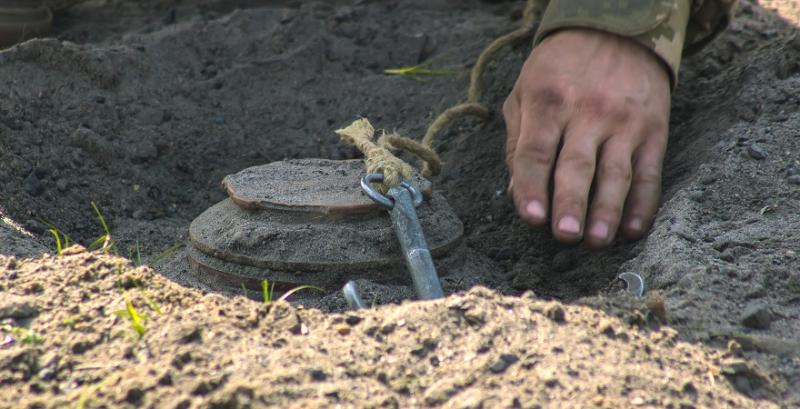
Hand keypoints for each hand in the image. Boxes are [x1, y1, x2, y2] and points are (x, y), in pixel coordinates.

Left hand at [503, 28, 670, 248]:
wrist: (618, 30)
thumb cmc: (559, 70)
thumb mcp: (524, 91)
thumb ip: (517, 142)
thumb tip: (517, 194)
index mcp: (549, 102)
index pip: (536, 152)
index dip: (531, 186)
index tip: (530, 217)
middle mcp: (588, 113)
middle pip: (577, 166)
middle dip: (571, 203)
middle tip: (564, 236)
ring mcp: (624, 123)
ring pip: (616, 174)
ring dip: (607, 211)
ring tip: (596, 241)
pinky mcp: (654, 130)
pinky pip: (649, 173)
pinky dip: (643, 204)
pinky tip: (633, 229)